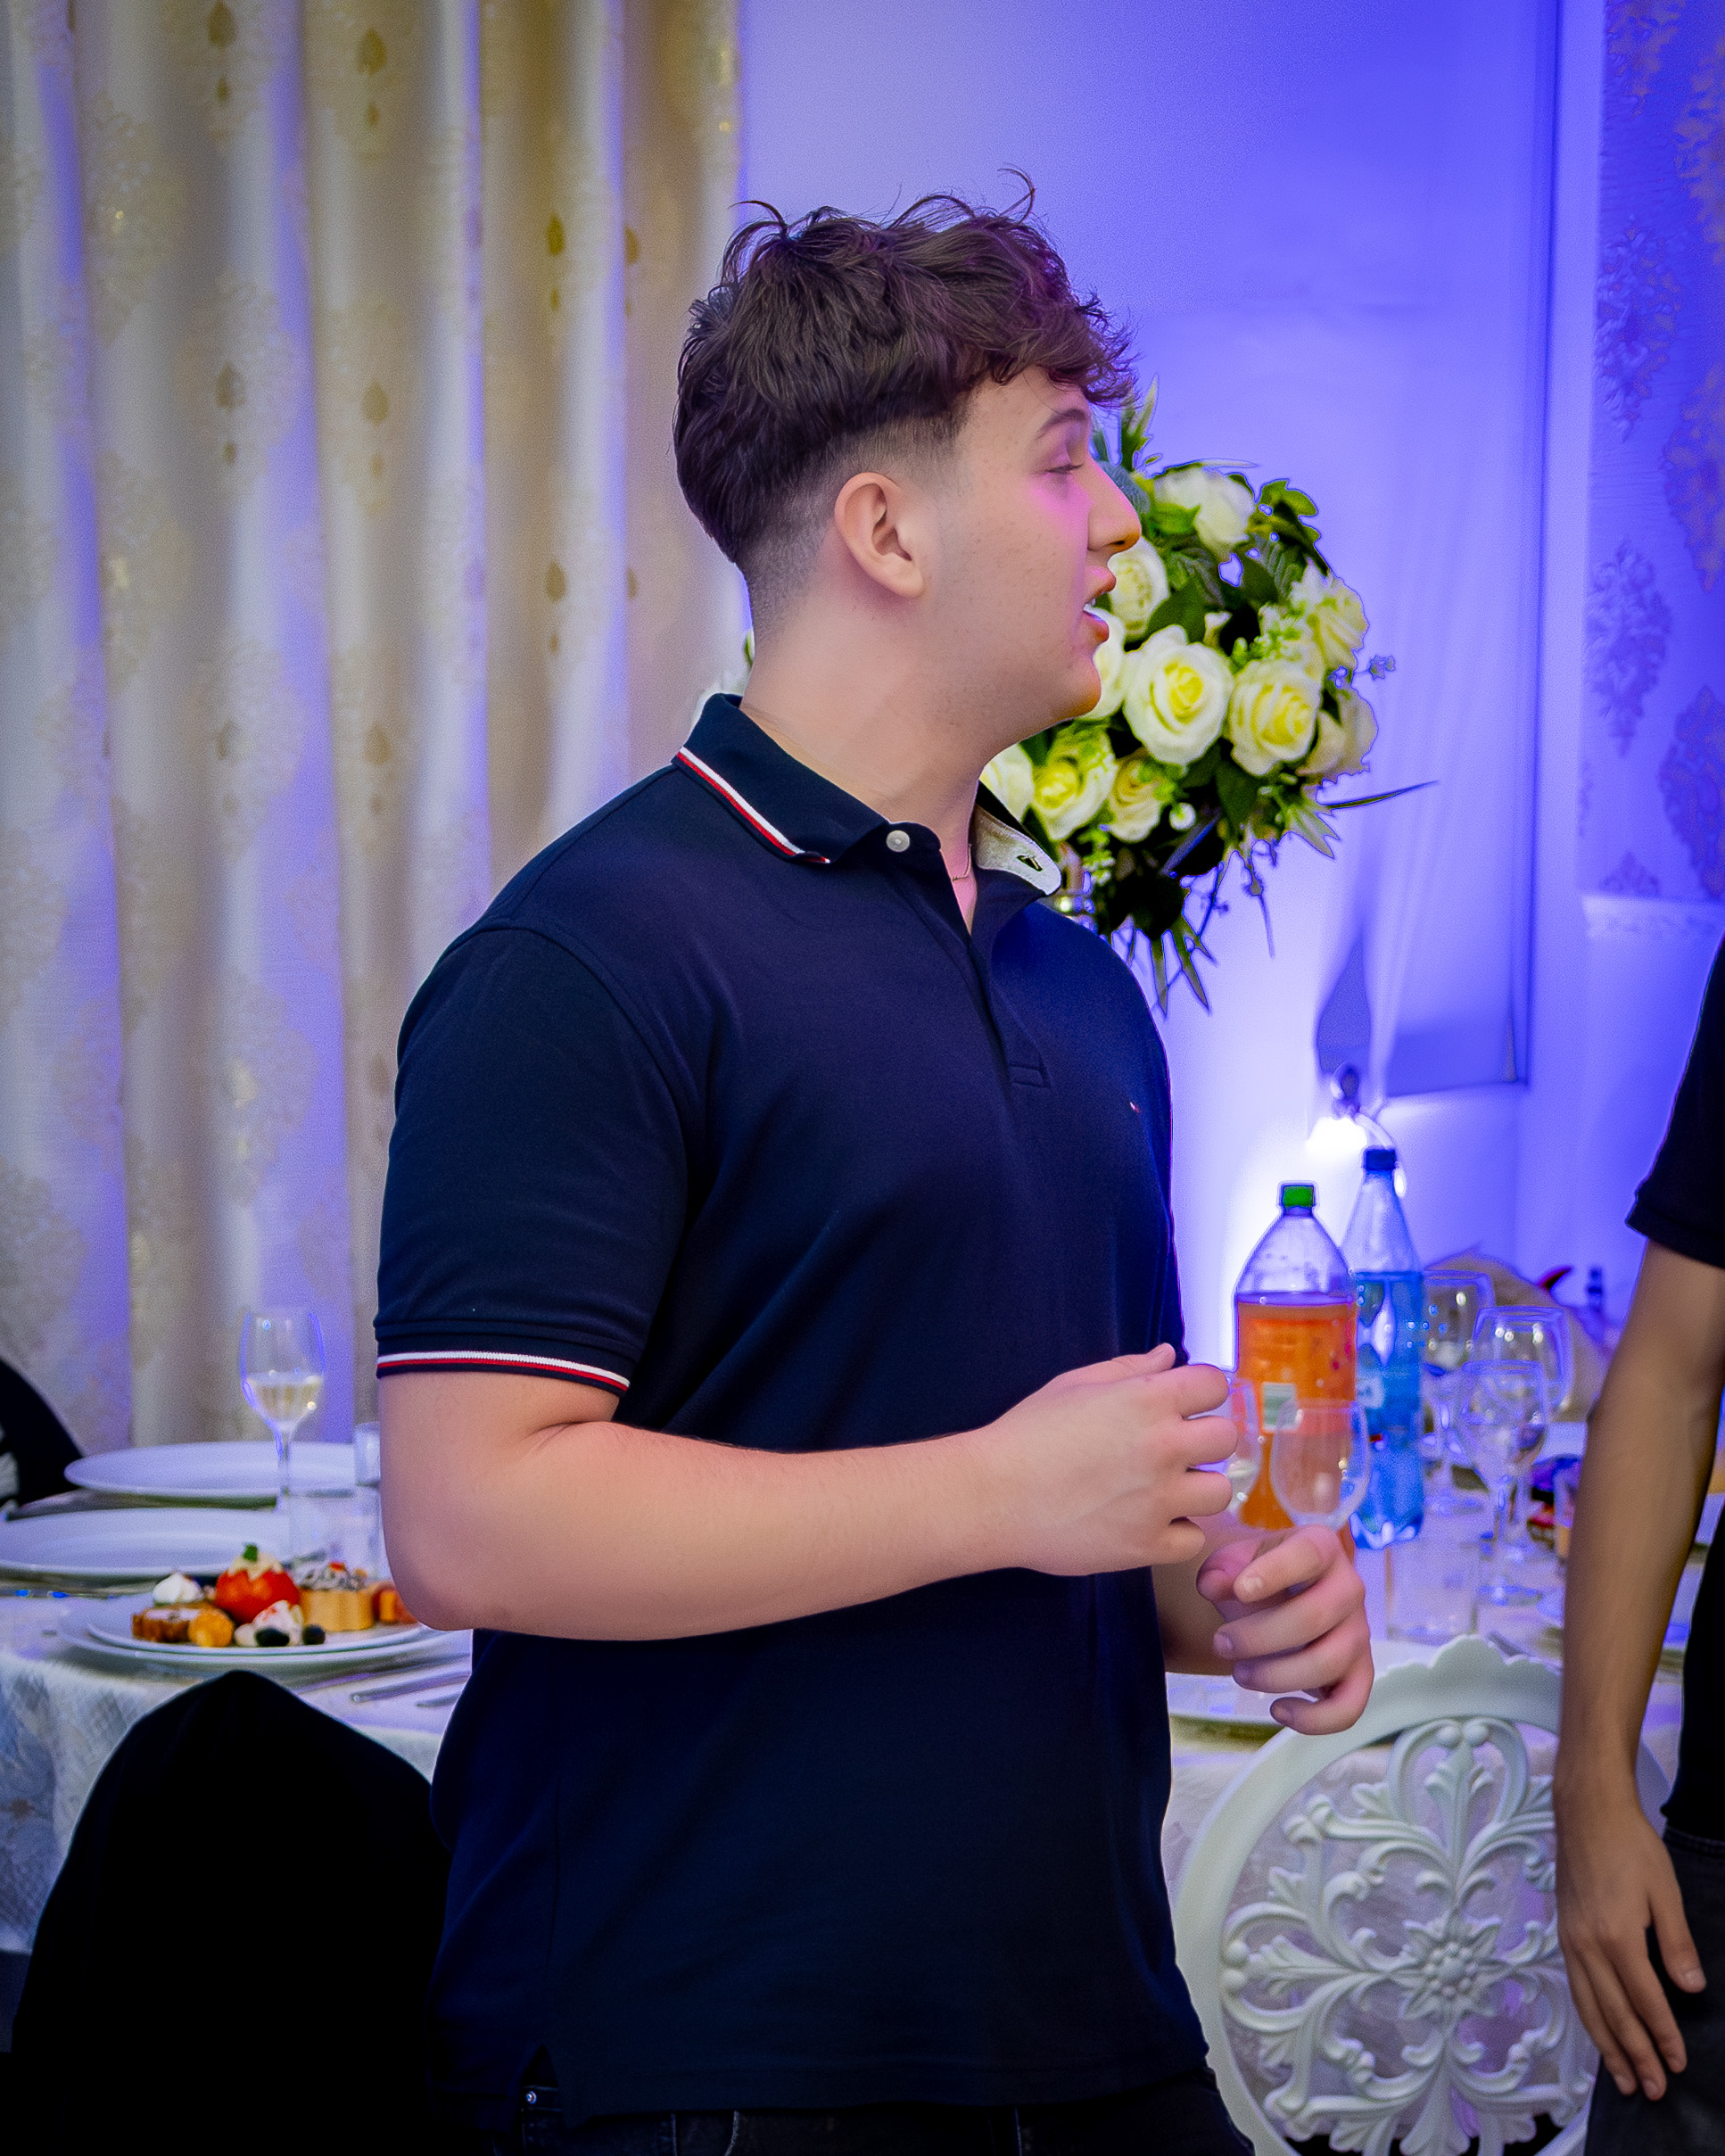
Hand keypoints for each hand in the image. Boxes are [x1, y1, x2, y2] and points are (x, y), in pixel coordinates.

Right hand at [979, 1348, 1235, 1576]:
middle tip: (1174, 1451)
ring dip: (1196, 1490)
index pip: (1214, 1384)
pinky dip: (1174, 1533)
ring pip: (1220, 1493)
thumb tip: (1169, 1356)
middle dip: (1204, 1440)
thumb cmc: (1028, 1434)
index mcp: (1146, 1399)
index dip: (1201, 1393)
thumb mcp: (1074, 1386)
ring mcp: (1159, 1500)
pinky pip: (1193, 1539)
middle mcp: (1162, 1446)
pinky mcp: (1148, 1545)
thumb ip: (1129, 1369)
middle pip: (1226, 1438)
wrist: (993, 1496)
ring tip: (1161, 1490)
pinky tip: (1145, 1522)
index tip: (1184, 1405)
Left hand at [1196, 1528, 1371, 1733]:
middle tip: (1220, 1643)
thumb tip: (1213, 1584)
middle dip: (1259, 1636)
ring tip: (1240, 1672)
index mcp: (1320, 1547)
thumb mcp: (1232, 1564)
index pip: (1308, 1553)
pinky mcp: (1358, 1674)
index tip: (1240, 1590)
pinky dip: (1315, 1719)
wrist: (1275, 1599)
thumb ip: (1220, 1570)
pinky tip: (1278, 1709)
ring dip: (1276, 1675)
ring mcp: (1359, 1633)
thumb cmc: (1254, 1577)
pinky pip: (1350, 1706)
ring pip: (1329, 1662)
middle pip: (1313, 1617)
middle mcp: (1349, 1587)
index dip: (1274, 1572)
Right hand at [1556, 1781, 1703, 2099]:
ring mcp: (1571, 1941)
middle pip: (1614, 2014)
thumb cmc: (1630, 1845)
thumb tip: (1691, 1989)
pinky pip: (1576, 1987)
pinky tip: (1599, 2032)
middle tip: (1653, 2089)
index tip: (1678, 2064)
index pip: (1646, 2000)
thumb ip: (1677, 1942)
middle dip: (1635, 2055)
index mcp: (1617, 1936)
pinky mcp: (1564, 1933)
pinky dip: (1589, 2018)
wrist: (1585, 1811)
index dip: (1664, 2035)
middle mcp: (1588, 1946)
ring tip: (1623, 2079)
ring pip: (1589, 2007)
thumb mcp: (1664, 1890)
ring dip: (1607, 2047)